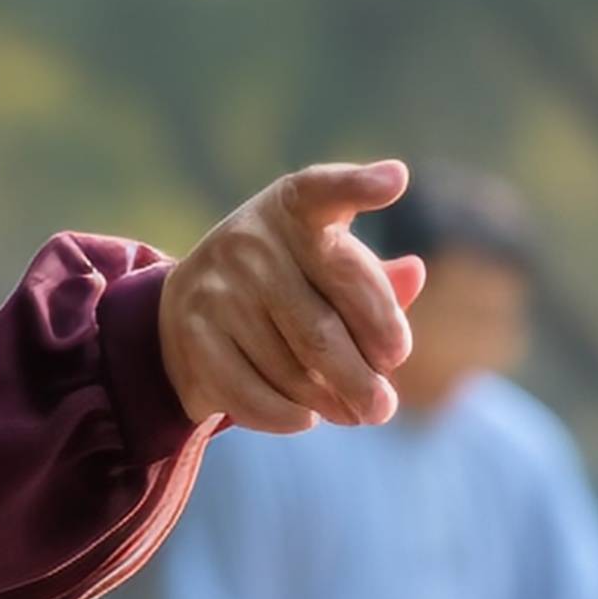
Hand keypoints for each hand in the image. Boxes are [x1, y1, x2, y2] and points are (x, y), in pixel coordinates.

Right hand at [160, 162, 427, 432]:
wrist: (183, 316)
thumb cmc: (282, 288)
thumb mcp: (322, 266)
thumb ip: (371, 276)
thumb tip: (414, 273)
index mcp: (294, 209)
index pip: (325, 191)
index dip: (358, 186)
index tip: (395, 181)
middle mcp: (251, 242)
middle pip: (324, 327)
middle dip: (365, 375)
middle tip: (386, 406)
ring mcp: (218, 290)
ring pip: (295, 370)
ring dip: (332, 401)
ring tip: (352, 412)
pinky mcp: (196, 337)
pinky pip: (256, 395)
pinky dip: (290, 416)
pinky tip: (307, 417)